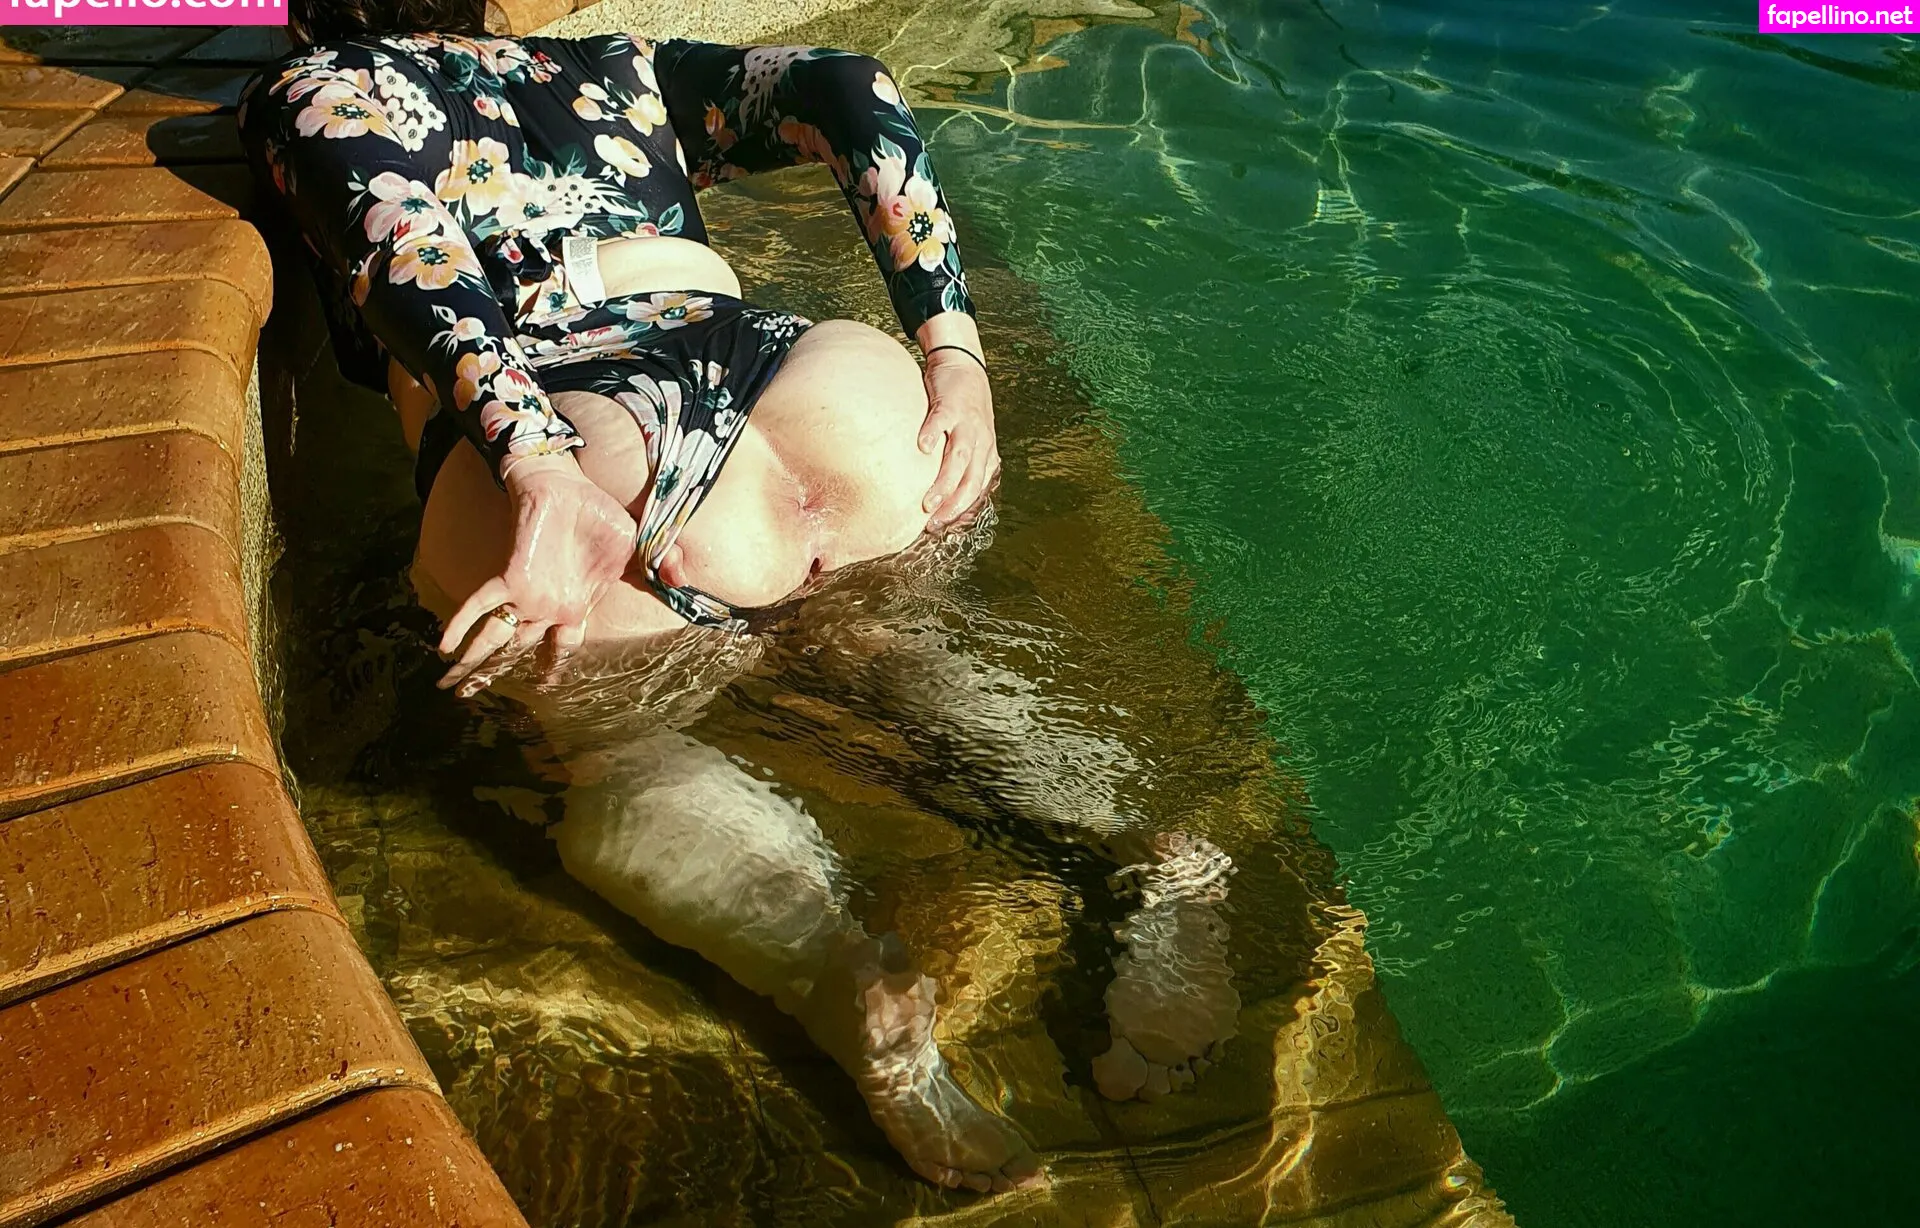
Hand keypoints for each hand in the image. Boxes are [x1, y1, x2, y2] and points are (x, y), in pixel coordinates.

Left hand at [437, 452, 636, 696]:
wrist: (567, 487)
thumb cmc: (598, 515)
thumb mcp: (637, 546)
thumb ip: (658, 567)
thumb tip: (681, 580)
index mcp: (575, 607)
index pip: (563, 649)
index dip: (554, 670)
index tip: (545, 690)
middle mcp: (548, 609)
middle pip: (520, 652)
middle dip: (494, 675)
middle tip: (468, 697)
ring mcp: (527, 595)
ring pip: (496, 638)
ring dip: (473, 663)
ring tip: (448, 686)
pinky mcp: (509, 576)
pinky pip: (480, 606)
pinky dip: (461, 625)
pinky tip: (444, 645)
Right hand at [918, 344, 999, 526]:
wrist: (964, 365)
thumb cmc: (963, 407)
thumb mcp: (972, 437)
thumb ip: (964, 462)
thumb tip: (945, 492)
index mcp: (985, 452)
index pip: (978, 487)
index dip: (962, 509)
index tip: (942, 526)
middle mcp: (980, 440)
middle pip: (971, 479)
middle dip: (954, 504)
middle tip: (934, 521)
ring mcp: (967, 422)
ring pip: (960, 458)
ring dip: (945, 482)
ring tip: (928, 502)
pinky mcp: (950, 404)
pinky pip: (942, 421)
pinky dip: (933, 434)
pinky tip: (921, 448)